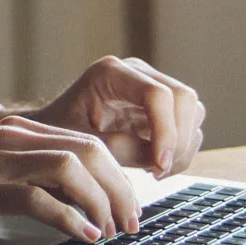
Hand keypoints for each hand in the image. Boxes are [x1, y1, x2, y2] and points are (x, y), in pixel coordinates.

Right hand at [0, 115, 139, 244]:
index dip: (117, 176)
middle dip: (119, 188)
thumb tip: (80, 202)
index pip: (86, 141)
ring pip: (70, 168)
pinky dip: (68, 219)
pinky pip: (37, 198)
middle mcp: (8, 138)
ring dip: (100, 203)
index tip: (128, 208)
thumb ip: (29, 176)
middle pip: (88, 150)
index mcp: (15, 132)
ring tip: (108, 231)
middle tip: (129, 222)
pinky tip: (81, 236)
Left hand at [28, 56, 205, 177]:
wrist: (52, 129)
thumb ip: (117, 148)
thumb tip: (158, 159)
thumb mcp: (81, 143)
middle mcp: (135, 73)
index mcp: (110, 74)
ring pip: (193, 111)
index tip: (158, 164)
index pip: (157, 94)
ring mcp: (151, 86)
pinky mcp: (160, 106)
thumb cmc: (58, 132)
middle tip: (157, 172)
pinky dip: (180, 149)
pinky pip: (188, 124)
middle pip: (183, 99)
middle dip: (178, 141)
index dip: (166, 131)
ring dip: (182, 147)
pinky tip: (155, 164)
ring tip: (154, 170)